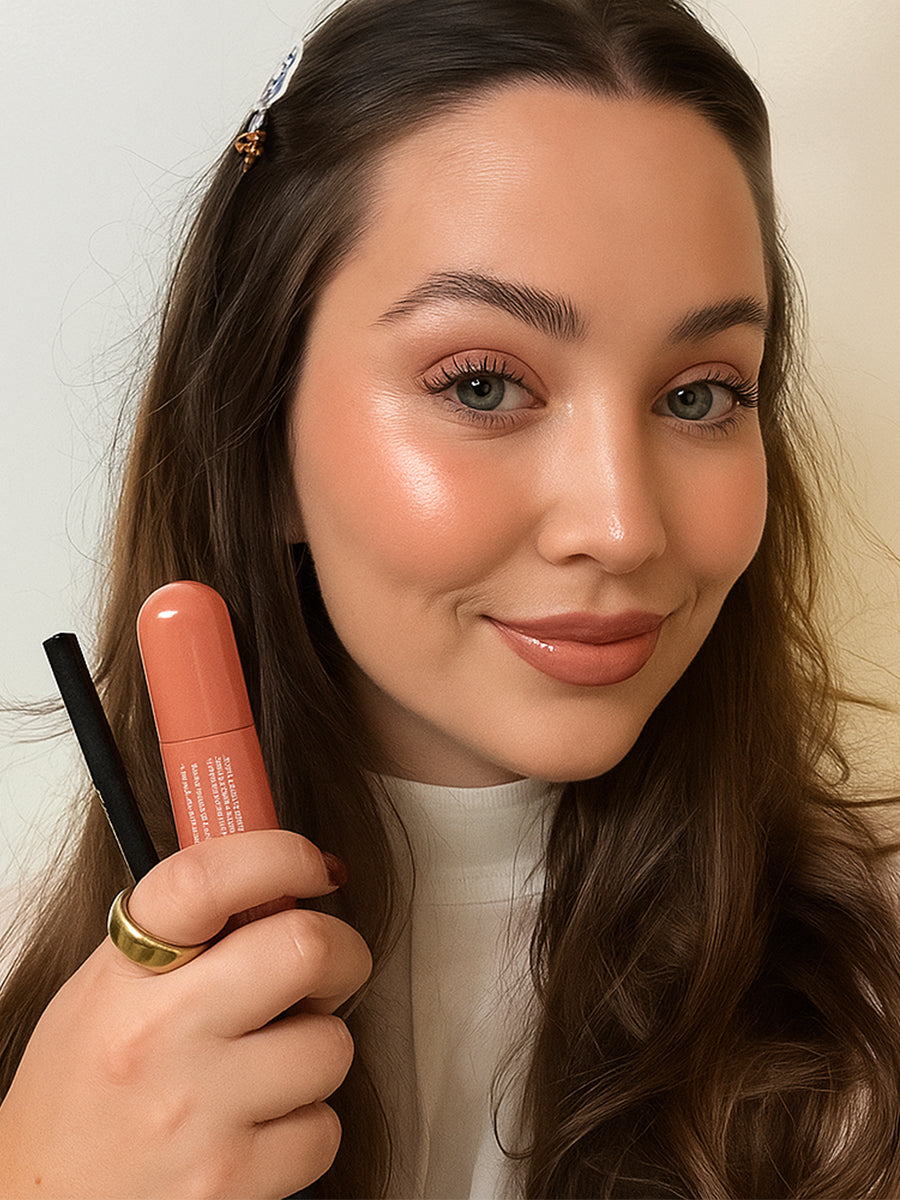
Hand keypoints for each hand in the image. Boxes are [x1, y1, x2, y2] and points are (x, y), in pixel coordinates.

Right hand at [0, 830, 369, 1198]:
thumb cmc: (81, 1096)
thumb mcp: (107, 990)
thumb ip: (187, 935)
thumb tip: (284, 886)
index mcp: (127, 974)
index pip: (209, 878)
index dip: (280, 853)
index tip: (309, 867)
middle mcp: (160, 1036)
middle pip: (307, 948)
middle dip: (340, 952)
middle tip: (323, 967)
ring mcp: (198, 1113)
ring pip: (332, 1044)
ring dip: (317, 1050)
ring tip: (268, 1065)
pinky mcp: (232, 1182)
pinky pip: (324, 1128)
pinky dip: (306, 1126)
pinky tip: (259, 1127)